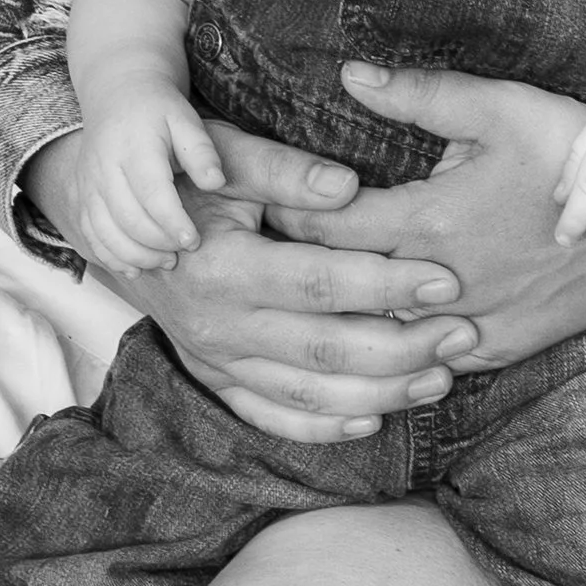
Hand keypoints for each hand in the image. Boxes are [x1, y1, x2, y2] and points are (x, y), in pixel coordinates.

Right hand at [23, 120, 477, 442]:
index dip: (387, 282)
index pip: (321, 282)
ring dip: (380, 392)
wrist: (121, 222)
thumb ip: (287, 172)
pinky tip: (374, 420)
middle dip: (404, 346)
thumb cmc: (187, 177)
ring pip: (308, 394)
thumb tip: (349, 187)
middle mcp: (219, 326)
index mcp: (224, 267)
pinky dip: (323, 428)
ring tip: (441, 377)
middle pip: (325, 349)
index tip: (446, 278)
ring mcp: (216, 361)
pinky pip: (272, 417)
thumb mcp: (228, 158)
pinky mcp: (217, 380)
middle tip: (464, 333)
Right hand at [73, 88, 227, 272]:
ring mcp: (88, 184)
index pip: (152, 194)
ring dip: (135, 255)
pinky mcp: (81, 196)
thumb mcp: (185, 118)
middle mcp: (104, 167)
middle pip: (127, 218)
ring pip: (104, 232)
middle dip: (158, 243)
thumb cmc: (159, 110)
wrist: (117, 93)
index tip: (194, 240)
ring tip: (166, 262)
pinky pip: (90, 234)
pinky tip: (135, 267)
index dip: (173, 223)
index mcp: (133, 146)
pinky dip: (110, 257)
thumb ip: (201, 151)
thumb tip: (216, 183)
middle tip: (184, 252)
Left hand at [270, 65, 585, 366]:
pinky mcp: (500, 347)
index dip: (281, 215)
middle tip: (254, 256)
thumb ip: (422, 97)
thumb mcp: (503, 108)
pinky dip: (394, 352)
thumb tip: (349, 77)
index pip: (325, 228)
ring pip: (378, 337)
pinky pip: (428, 364)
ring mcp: (471, 325)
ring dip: (340, 318)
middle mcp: (441, 284)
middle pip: (340, 288)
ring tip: (298, 299)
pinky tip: (371, 337)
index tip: (253, 203)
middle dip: (294, 272)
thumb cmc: (577, 153)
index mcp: (431, 222)